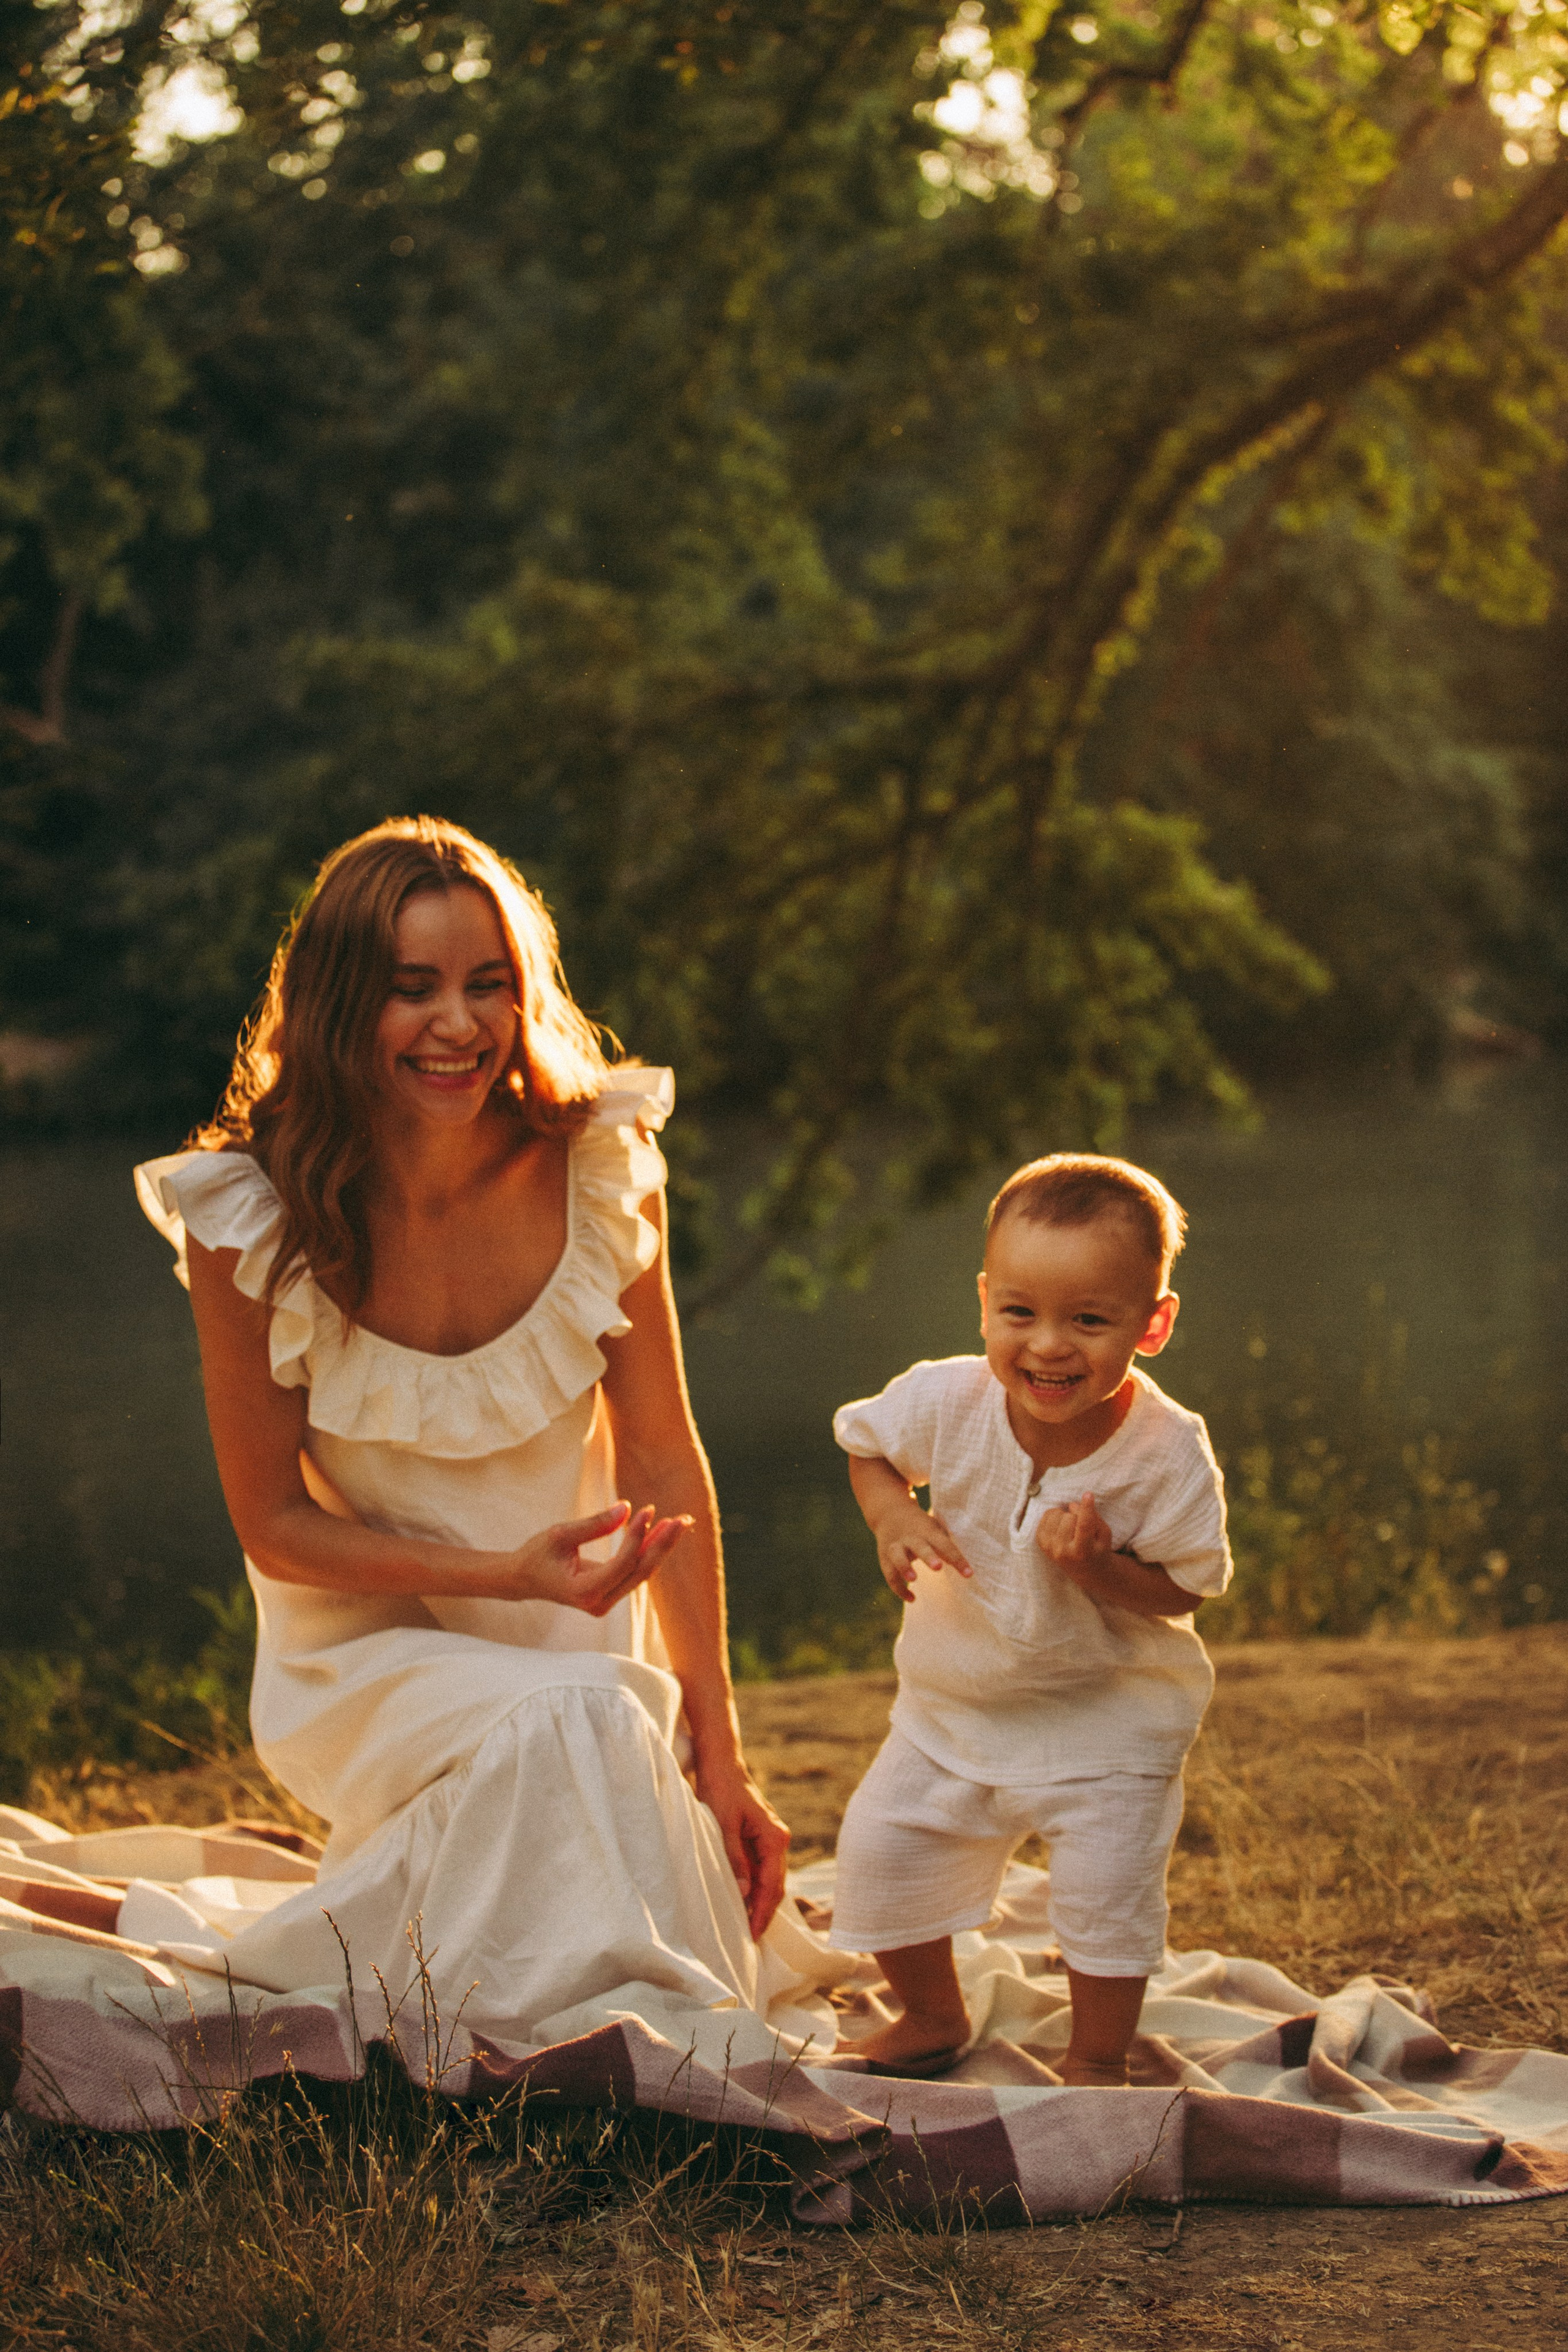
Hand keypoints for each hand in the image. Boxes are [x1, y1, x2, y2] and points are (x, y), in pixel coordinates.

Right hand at [505, 1501, 692, 1615]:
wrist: (522, 1579)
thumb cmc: (537, 1555)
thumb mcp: (560, 1534)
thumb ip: (595, 1524)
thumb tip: (627, 1508)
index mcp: (584, 1591)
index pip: (623, 1563)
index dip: (638, 1536)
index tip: (647, 1510)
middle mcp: (599, 1603)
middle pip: (640, 1572)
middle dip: (663, 1544)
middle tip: (683, 1520)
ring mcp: (605, 1602)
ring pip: (641, 1573)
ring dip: (660, 1547)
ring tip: (680, 1523)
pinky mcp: (609, 1595)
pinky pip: (634, 1573)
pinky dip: (648, 1552)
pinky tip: (662, 1532)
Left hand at [694, 1749, 790, 1938]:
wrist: (721, 1764)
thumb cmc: (721, 1790)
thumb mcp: (723, 1825)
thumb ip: (735, 1859)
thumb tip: (744, 1893)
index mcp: (775, 1838)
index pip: (772, 1885)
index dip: (762, 1912)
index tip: (752, 1936)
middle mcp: (779, 1840)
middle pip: (775, 1886)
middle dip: (764, 1913)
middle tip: (750, 1941)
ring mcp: (771, 1840)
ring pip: (770, 1880)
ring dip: (760, 1903)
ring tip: (747, 1928)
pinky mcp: (760, 1839)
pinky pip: (762, 1870)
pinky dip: (755, 1889)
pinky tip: (744, 1902)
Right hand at [869, 1497, 972, 1603]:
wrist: (889, 1512)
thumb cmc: (921, 1526)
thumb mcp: (934, 1528)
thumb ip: (948, 1544)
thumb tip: (972, 1563)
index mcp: (927, 1530)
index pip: (945, 1544)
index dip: (957, 1559)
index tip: (969, 1574)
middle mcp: (911, 1538)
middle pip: (919, 1546)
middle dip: (928, 1556)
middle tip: (938, 1567)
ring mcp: (895, 1546)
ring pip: (897, 1556)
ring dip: (905, 1567)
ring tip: (914, 1579)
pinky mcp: (884, 1557)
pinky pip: (889, 1574)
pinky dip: (899, 1588)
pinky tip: (912, 1599)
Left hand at [1037, 1492, 1115, 1589]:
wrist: (1085, 1571)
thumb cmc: (1097, 1549)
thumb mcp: (1104, 1535)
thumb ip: (1093, 1519)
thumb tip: (1072, 1505)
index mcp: (1083, 1552)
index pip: (1084, 1526)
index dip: (1086, 1508)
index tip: (1088, 1494)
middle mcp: (1063, 1552)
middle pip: (1069, 1517)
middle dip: (1077, 1516)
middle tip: (1082, 1526)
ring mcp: (1050, 1548)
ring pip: (1056, 1514)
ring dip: (1065, 1515)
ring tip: (1072, 1526)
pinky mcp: (1041, 1543)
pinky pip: (1046, 1516)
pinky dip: (1055, 1516)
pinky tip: (1062, 1525)